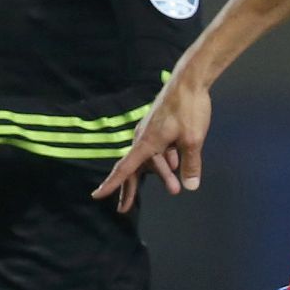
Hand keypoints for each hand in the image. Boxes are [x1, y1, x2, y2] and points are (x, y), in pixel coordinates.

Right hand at [92, 78, 211, 212]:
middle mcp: (144, 138)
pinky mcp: (160, 127)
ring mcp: (152, 132)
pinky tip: (178, 163)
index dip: (112, 184)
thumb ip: (190, 165)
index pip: (125, 169)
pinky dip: (167, 159)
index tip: (97, 195)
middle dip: (130, 189)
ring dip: (161, 173)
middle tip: (124, 209)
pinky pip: (159, 149)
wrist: (190, 80)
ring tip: (174, 187)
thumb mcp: (192, 141)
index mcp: (146, 142)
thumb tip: (189, 186)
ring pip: (151, 160)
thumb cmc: (188, 109)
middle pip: (134, 169)